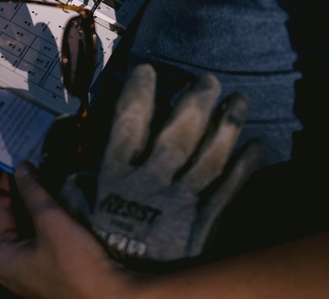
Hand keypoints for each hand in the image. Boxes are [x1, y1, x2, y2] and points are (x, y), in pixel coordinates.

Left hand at [0, 165, 130, 298]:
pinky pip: (41, 243)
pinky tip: (60, 206)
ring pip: (28, 231)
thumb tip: (21, 168)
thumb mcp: (51, 219)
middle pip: (11, 221)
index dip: (7, 183)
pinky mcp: (49, 276)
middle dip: (23, 194)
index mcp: (1, 258)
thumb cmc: (75, 263)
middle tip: (36, 168)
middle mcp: (10, 269)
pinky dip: (47, 224)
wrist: (111, 296)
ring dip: (37, 208)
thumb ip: (32, 191)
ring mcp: (30, 275)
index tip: (18, 161)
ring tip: (49, 181)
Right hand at [58, 64, 262, 263]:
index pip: (127, 125)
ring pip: (209, 159)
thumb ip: (73, 195)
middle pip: (178, 136)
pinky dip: (244, 169)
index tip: (147, 69)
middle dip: (195, 104)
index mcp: (116, 179)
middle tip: (208, 80)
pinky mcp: (201, 227)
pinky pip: (227, 193)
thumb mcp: (72, 225)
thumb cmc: (96, 258)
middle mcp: (150, 185)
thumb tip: (73, 175)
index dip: (138, 94)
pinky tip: (256, 146)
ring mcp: (180, 205)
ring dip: (227, 128)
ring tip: (241, 100)